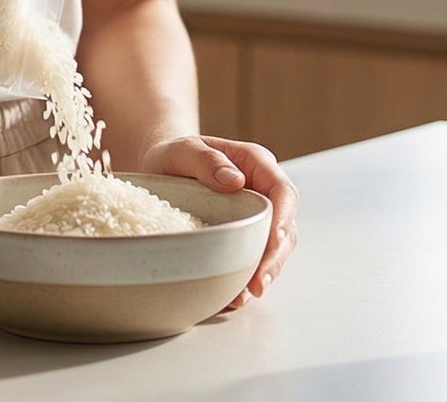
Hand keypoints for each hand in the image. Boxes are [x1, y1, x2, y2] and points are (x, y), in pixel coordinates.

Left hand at [138, 133, 297, 308]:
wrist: (162, 167)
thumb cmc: (175, 154)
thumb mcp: (182, 149)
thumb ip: (206, 160)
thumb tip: (235, 181)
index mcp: (256, 164)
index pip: (282, 191)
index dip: (283, 217)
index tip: (275, 239)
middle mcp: (263, 191)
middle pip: (285, 227)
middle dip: (274, 258)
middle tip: (257, 284)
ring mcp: (256, 216)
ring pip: (274, 249)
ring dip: (262, 274)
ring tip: (242, 297)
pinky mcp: (245, 237)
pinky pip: (254, 260)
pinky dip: (246, 279)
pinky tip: (233, 297)